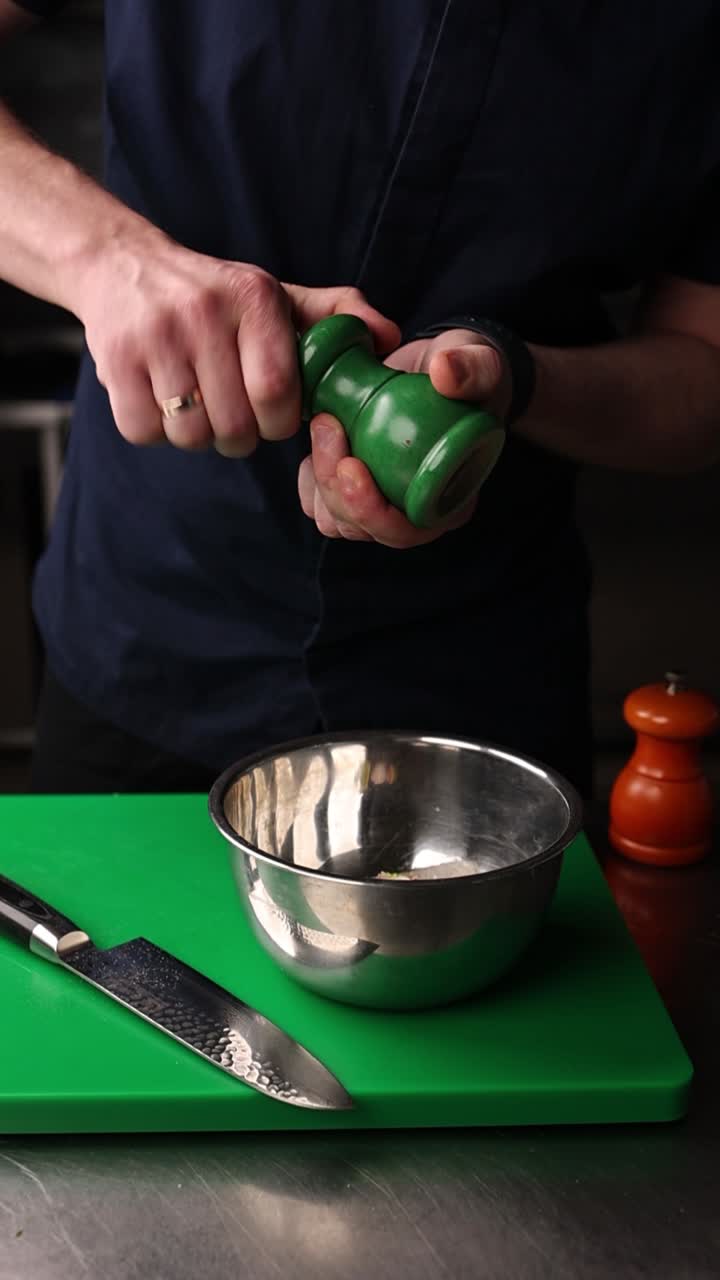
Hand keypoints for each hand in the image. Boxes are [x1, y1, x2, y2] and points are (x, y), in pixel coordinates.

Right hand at [75, 228, 399, 453]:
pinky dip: (155, 431)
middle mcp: (202, 313)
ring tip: (198, 407)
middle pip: (234, 425)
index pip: (277, 392)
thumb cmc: (214, 295)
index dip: (278, 423)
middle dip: (239, 436)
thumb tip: (389, 338)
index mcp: (252, 297)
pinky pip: (144, 431)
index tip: (273, 416)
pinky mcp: (113, 360)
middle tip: (234, 418)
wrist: (122, 266)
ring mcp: (153, 337)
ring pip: (190, 434)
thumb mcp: (275, 295)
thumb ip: (334, 316)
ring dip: (197, 436)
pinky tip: (161, 402)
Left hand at [298, 328, 510, 545]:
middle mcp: (413, 514)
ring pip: (334, 519)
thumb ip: (474, 368)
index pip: (406, 530)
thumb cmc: (466, 374)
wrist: (437, 369)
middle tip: (328, 426)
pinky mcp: (351, 491)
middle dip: (335, 487)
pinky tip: (318, 438)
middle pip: (362, 528)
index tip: (352, 465)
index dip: (372, 511)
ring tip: (325, 422)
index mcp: (449, 502)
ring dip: (318, 477)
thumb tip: (444, 370)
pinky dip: (308, 477)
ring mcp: (379, 505)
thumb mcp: (482, 364)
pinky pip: (318, 503)